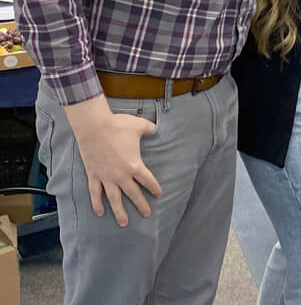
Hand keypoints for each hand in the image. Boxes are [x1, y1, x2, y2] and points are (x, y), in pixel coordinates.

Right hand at [64, 95, 161, 225]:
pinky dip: (97, 203)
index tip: (158, 195)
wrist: (94, 127)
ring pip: (114, 198)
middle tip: (146, 214)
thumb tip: (156, 129)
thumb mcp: (140, 126)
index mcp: (134, 165)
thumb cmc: (118, 126)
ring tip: (124, 223)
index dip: (154, 188)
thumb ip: (150, 129)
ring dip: (119, 211)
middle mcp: (121, 175)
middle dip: (141, 204)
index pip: (147, 180)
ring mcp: (106, 177)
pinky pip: (96, 193)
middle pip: (133, 193)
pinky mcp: (93, 175)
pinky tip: (100, 212)